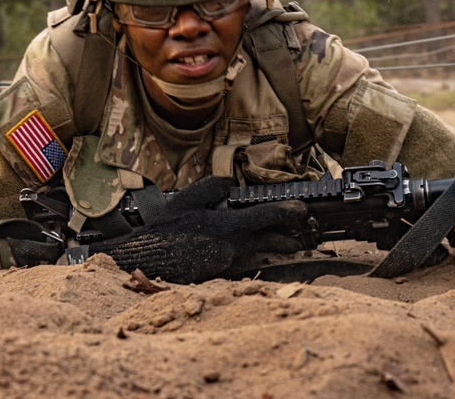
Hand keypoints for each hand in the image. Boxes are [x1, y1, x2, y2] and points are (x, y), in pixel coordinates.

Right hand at [89, 177, 306, 283]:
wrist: (147, 259)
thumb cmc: (165, 229)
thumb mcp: (185, 201)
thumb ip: (209, 189)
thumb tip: (229, 182)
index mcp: (219, 220)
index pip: (258, 214)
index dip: (282, 211)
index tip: (301, 208)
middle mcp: (226, 240)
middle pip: (265, 235)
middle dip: (289, 231)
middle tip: (307, 228)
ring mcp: (224, 258)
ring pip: (258, 249)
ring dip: (279, 245)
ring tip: (297, 244)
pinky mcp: (219, 272)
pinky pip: (241, 261)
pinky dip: (253, 255)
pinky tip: (268, 253)